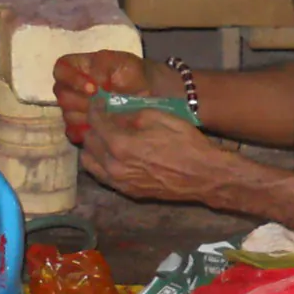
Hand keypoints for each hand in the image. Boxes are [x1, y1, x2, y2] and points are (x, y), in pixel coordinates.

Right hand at [52, 50, 158, 145]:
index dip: (72, 79)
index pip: (61, 70)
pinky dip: (86, 132)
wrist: (147, 91)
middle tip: (102, 105)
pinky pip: (73, 132)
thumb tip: (93, 84)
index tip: (92, 88)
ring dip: (86, 116)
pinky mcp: (79, 127)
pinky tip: (101, 130)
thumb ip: (102, 66)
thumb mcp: (120, 61)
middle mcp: (71, 88)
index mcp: (76, 68)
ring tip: (106, 116)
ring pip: (67, 115)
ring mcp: (74, 108)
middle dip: (82, 101)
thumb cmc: (131, 73)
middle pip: (62, 95)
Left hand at [79, 106, 236, 205]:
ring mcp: (119, 181)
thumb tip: (115, 114)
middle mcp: (113, 165)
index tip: (98, 101)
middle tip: (103, 118)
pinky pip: (101, 176)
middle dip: (93, 126)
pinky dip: (100, 162)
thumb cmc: (185, 143)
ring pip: (89, 162)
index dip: (94, 108)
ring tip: (104, 137)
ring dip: (93, 146)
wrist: (204, 175)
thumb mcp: (159, 117)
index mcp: (120, 144)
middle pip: (88, 141)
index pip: (95, 121)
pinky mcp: (127, 191)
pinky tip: (112, 154)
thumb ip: (130, 115)